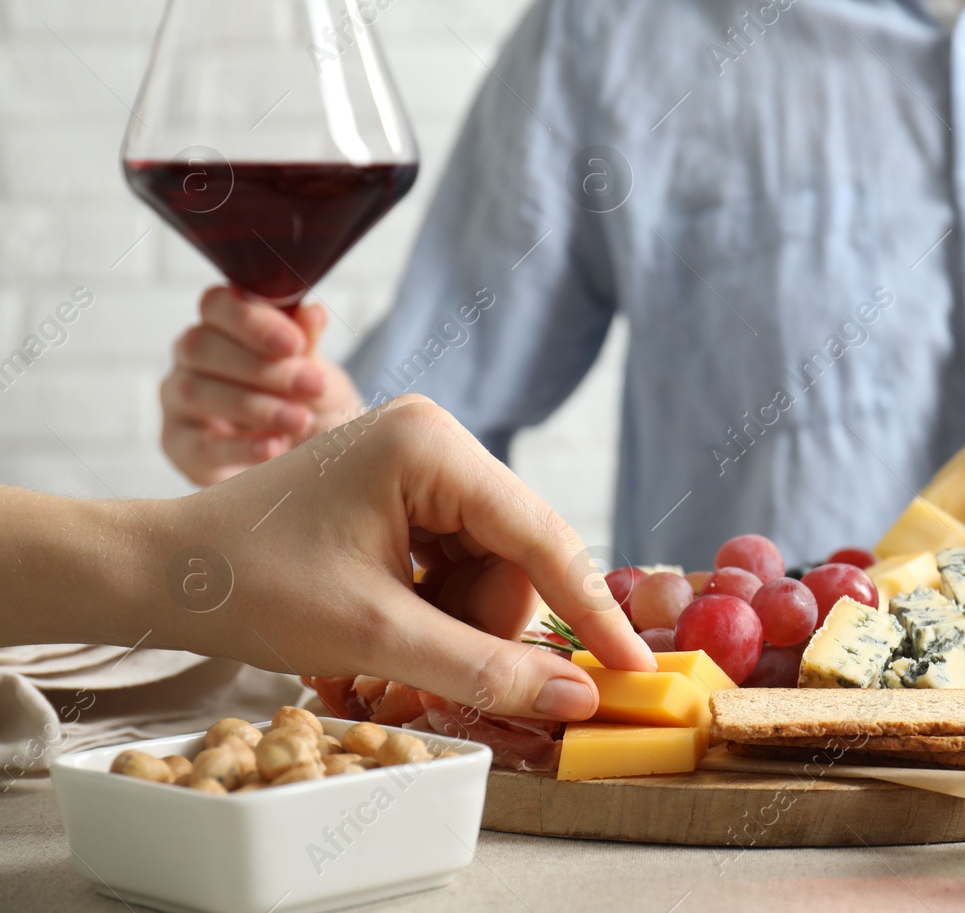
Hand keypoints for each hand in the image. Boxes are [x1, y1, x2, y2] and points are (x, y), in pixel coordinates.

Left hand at [153, 395, 653, 719]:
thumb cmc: (250, 585)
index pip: (541, 537)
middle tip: (433, 682)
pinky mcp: (399, 491)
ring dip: (455, 627)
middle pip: (514, 556)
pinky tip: (389, 633)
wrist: (156, 571)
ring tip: (389, 663)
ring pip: (486, 567)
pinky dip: (433, 611)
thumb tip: (578, 699)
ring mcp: (416, 463)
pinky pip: (453, 562)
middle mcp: (435, 439)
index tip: (633, 669)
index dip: (589, 611)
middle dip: (484, 628)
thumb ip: (484, 668)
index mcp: (433, 447)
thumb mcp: (376, 636)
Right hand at [162, 285, 364, 484]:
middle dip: (261, 367)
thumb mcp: (320, 374)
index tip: (295, 343)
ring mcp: (178, 401)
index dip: (252, 320)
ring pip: (195, 392)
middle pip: (201, 346)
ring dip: (254, 406)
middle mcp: (192, 358)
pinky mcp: (179, 447)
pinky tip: (273, 447)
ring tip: (300, 420)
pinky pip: (200, 445)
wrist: (313, 460)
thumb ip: (309, 346)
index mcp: (223, 326)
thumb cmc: (310, 405)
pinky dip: (240, 447)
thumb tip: (312, 312)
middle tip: (311, 385)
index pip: (217, 304)